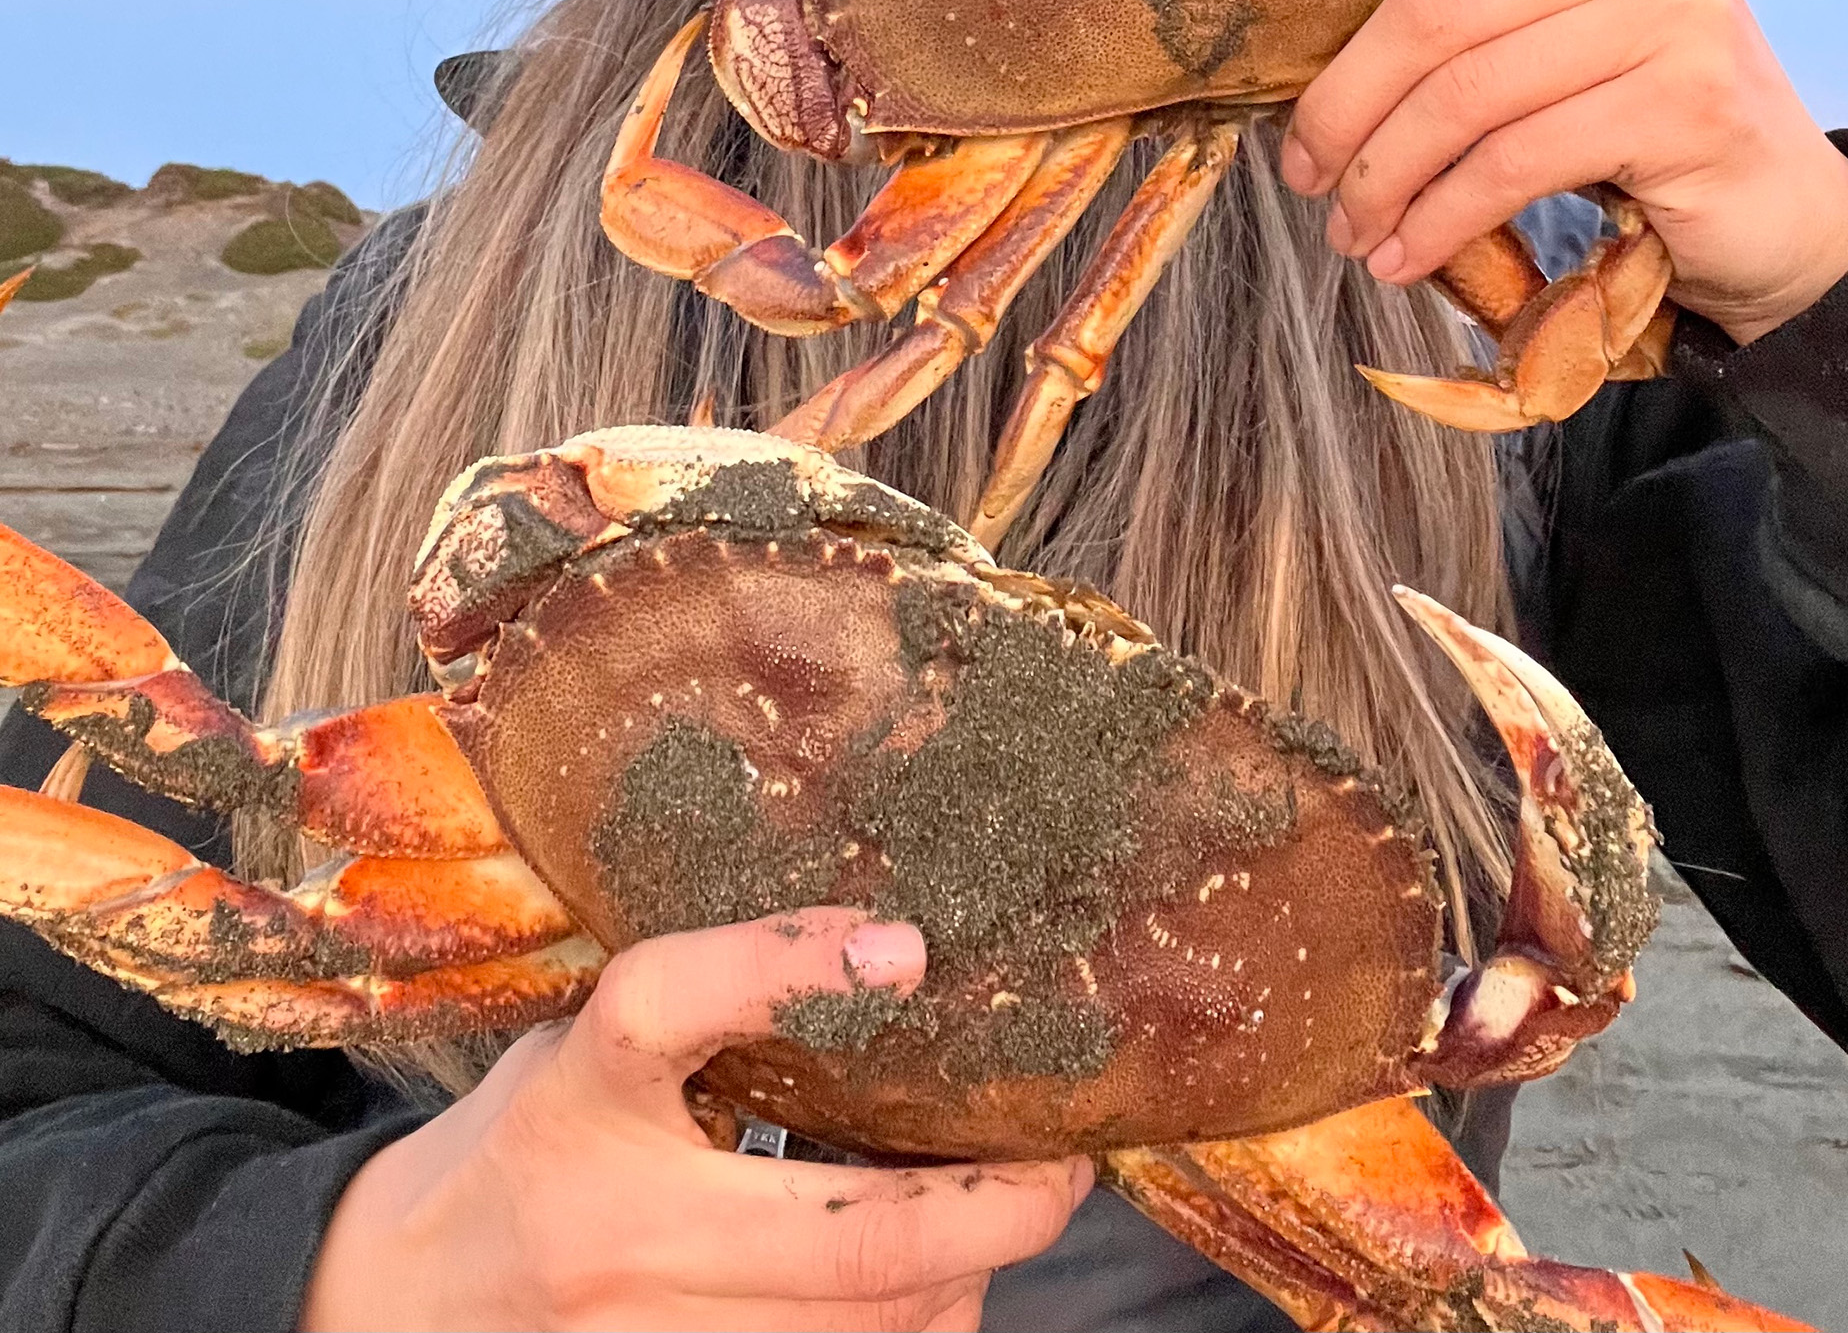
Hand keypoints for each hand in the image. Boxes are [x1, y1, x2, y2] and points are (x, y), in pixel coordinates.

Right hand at [302, 908, 1089, 1331]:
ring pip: (866, 1329)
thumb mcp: (578, 1046)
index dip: (784, 965)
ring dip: (960, 1276)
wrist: (391, 1306)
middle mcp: (618, 1223)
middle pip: (842, 1232)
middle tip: (1062, 1162)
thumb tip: (882, 966)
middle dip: (989, 1205)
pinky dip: (906, 1331)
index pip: (664, 1006)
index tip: (908, 946)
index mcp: (581, 1092)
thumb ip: (704, 1013)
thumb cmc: (520, 1146)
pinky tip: (927, 1287)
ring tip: (999, 1216)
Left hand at [1279, 0, 1847, 343]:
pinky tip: (1403, 252)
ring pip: (1465, 92)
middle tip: (1300, 168)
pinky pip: (1513, 159)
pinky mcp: (1684, 102)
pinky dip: (1439, 216)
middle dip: (1345, 100)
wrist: (1781, 209)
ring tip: (1344, 225)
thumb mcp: (1575, 18)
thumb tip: (1322, 39)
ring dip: (1381, 177)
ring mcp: (1674, 9)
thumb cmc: (1643, 106)